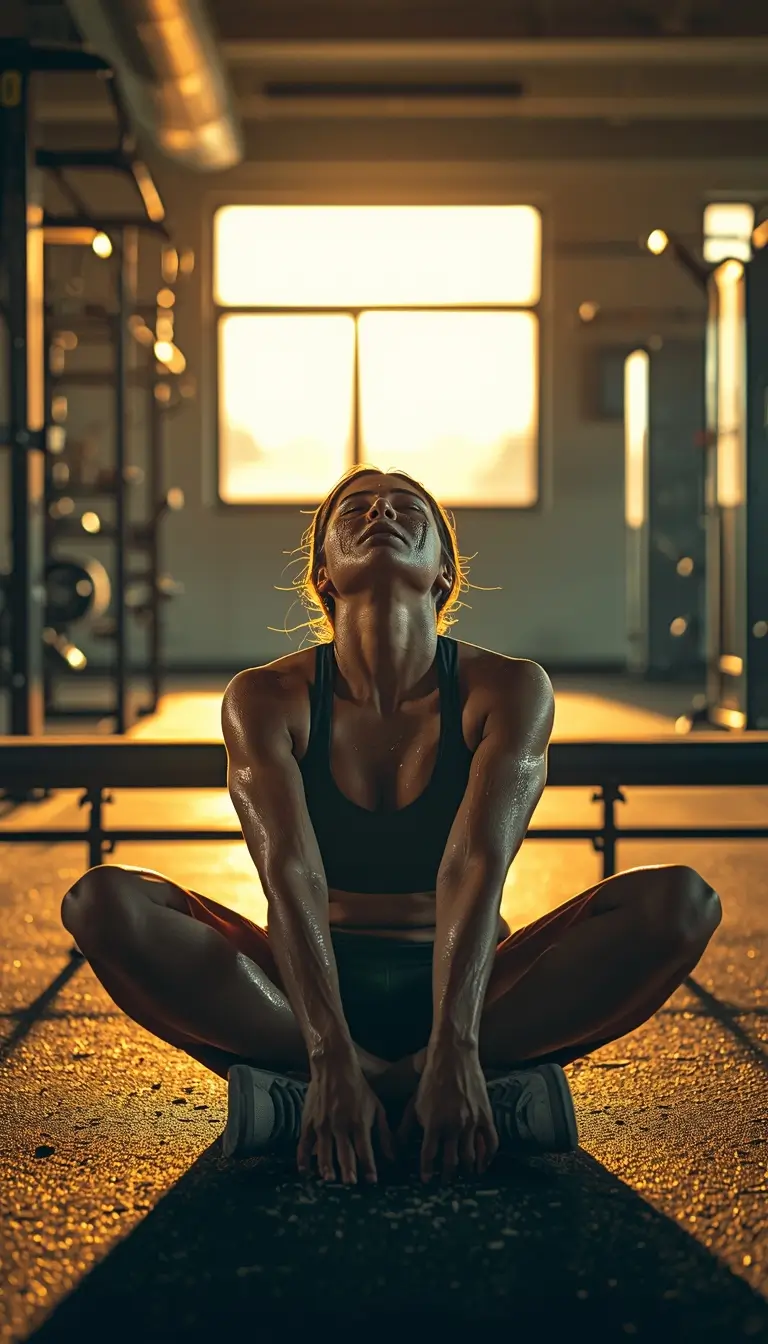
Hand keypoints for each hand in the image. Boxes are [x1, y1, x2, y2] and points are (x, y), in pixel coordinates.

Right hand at [297, 1054, 395, 1184]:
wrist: (335, 1068)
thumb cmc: (359, 1089)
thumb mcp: (377, 1108)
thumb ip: (384, 1134)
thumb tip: (393, 1157)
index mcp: (359, 1122)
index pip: (365, 1149)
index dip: (369, 1166)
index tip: (372, 1180)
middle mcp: (341, 1125)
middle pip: (345, 1152)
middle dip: (348, 1170)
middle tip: (350, 1184)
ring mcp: (323, 1123)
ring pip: (324, 1150)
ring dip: (327, 1167)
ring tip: (330, 1180)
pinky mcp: (310, 1121)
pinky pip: (305, 1143)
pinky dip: (304, 1158)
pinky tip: (305, 1172)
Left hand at [397, 1045, 498, 1182]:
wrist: (453, 1057)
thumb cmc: (430, 1079)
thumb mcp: (414, 1103)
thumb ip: (405, 1127)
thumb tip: (396, 1147)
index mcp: (433, 1124)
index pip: (429, 1156)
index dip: (427, 1171)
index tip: (426, 1180)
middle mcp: (452, 1127)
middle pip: (450, 1162)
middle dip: (446, 1175)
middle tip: (445, 1182)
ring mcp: (471, 1123)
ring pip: (470, 1156)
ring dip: (466, 1170)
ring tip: (463, 1175)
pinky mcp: (485, 1116)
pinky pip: (490, 1143)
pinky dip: (488, 1158)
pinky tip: (483, 1165)